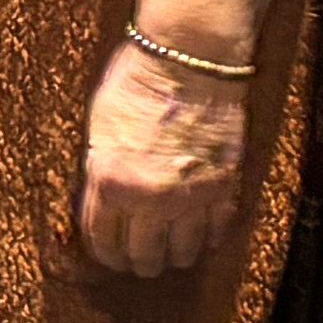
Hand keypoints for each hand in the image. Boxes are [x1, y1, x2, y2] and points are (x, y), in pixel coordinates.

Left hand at [73, 35, 251, 278]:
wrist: (190, 58)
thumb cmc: (137, 81)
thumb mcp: (99, 127)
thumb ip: (100, 168)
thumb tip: (101, 200)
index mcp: (110, 181)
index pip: (103, 239)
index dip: (106, 254)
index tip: (110, 257)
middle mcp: (149, 197)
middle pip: (142, 254)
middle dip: (138, 263)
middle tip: (139, 264)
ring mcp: (189, 195)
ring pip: (181, 251)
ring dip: (173, 258)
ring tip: (170, 256)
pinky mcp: (224, 186)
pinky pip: (216, 230)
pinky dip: (208, 240)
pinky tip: (201, 240)